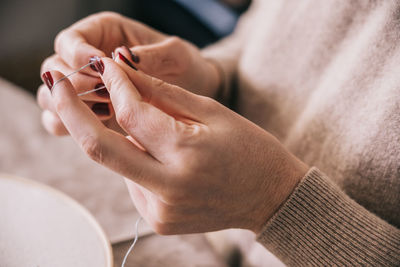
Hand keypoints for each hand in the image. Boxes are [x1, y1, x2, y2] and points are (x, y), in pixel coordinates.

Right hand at [37, 12, 219, 135]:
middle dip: (76, 84)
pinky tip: (107, 124)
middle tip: (107, 95)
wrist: (194, 93)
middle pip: (53, 69)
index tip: (99, 67)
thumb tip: (121, 56)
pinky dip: (75, 126)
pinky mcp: (92, 115)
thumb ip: (152, 55)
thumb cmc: (186, 67)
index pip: (69, 41)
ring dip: (72, 107)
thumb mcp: (177, 55)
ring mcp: (87, 90)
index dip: (77, 55)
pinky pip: (65, 122)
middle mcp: (88, 62)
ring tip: (109, 111)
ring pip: (52, 98)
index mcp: (103, 35)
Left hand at [42, 55, 307, 233]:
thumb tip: (121, 75)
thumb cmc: (250, 150)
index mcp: (187, 155)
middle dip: (70, 112)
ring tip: (145, 124)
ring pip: (117, 162)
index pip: (130, 113)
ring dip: (116, 136)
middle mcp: (168, 189)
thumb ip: (161, 94)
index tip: (104, 66)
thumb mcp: (211, 112)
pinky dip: (134, 158)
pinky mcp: (157, 220)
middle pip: (99, 148)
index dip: (113, 84)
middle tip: (55, 83)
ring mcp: (159, 211)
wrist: (269, 197)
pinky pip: (130, 179)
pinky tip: (159, 154)